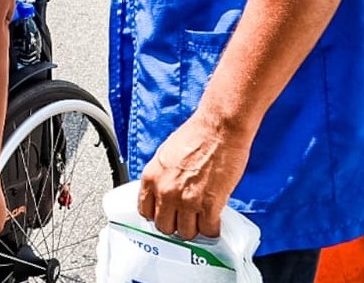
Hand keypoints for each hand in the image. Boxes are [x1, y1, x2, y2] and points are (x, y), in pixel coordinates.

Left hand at [138, 109, 252, 239]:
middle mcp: (165, 191)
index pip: (144, 211)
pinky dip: (212, 229)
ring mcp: (187, 200)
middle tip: (185, 219)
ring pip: (186, 233)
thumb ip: (162, 177)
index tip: (166, 214)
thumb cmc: (196, 135)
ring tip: (200, 219)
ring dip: (194, 228)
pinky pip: (208, 230)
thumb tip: (163, 193)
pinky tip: (214, 220)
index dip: (157, 215)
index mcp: (151, 177)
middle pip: (164, 227)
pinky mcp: (209, 205)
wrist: (219, 129)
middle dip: (175, 224)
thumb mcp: (166, 156)